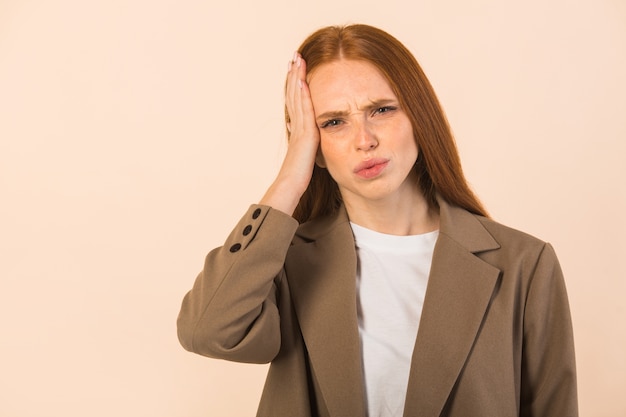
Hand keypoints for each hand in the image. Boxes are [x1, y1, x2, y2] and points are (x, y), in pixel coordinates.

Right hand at [259, 52, 320, 214]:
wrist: (290, 184)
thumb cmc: (297, 176)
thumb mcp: (304, 155)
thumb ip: (304, 142)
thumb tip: (299, 133)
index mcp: (297, 129)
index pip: (296, 101)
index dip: (295, 85)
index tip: (296, 70)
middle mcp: (296, 125)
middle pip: (293, 94)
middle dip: (294, 75)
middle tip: (294, 57)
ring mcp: (298, 128)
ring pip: (296, 97)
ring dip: (296, 78)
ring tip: (296, 61)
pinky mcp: (303, 133)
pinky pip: (302, 109)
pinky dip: (301, 94)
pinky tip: (302, 81)